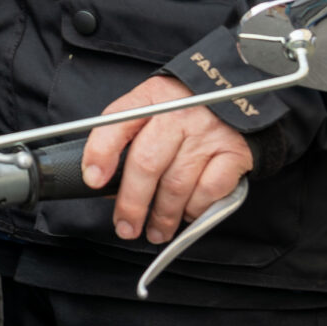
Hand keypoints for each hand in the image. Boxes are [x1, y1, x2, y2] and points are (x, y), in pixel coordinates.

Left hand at [83, 73, 254, 246]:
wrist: (233, 94)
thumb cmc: (182, 107)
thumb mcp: (151, 106)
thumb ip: (127, 137)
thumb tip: (108, 183)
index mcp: (150, 98)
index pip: (118, 123)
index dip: (101, 152)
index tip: (93, 180)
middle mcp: (178, 114)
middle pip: (146, 163)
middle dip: (132, 204)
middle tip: (126, 227)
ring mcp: (207, 133)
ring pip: (176, 184)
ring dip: (162, 216)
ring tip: (155, 230)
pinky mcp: (233, 152)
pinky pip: (209, 191)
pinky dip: (195, 209)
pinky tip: (187, 214)